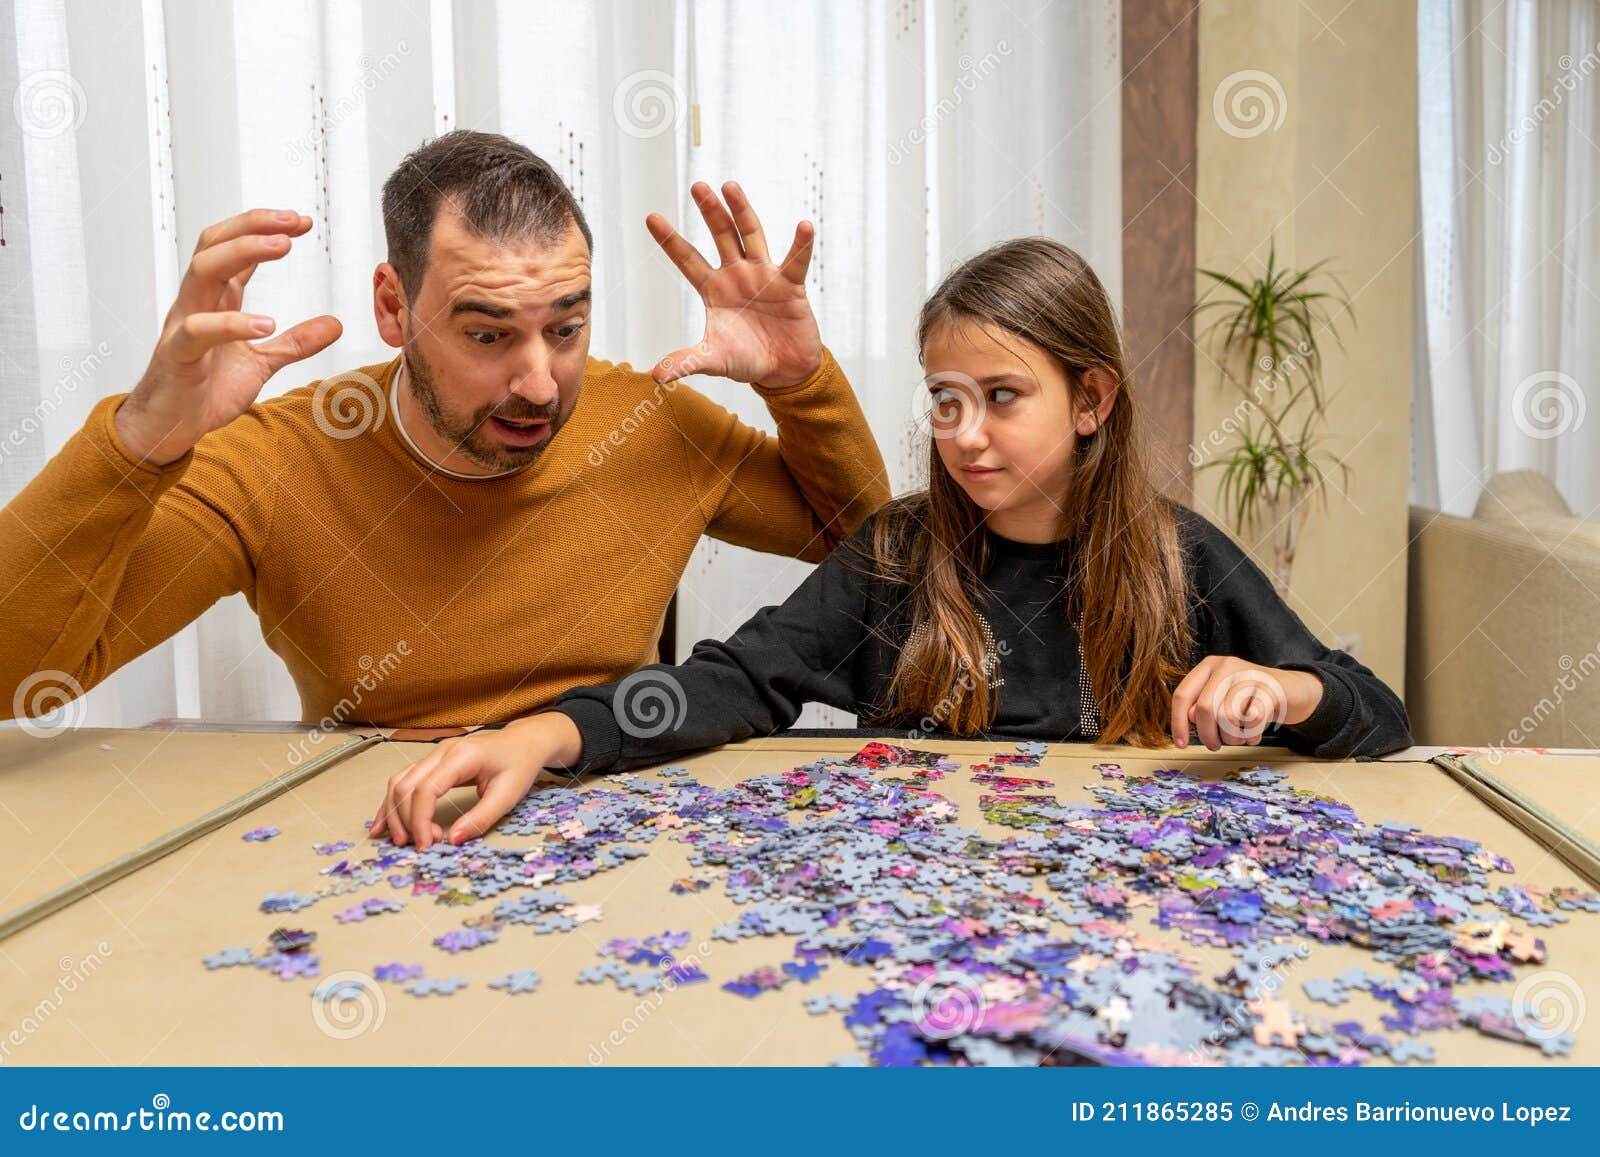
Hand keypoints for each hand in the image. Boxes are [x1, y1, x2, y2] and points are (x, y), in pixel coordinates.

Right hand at [114, 208, 342, 464]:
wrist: (170, 427)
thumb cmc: (206, 389)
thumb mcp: (262, 362)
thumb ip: (295, 342)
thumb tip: (335, 324)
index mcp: (215, 300)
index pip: (234, 248)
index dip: (265, 228)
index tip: (303, 221)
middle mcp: (196, 303)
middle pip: (214, 244)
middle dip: (253, 226)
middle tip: (293, 221)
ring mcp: (183, 326)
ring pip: (202, 271)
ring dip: (242, 253)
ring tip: (282, 246)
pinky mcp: (178, 356)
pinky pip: (199, 331)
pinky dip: (232, 324)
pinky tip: (266, 324)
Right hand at [367, 712, 584, 850]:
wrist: (523, 742)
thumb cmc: (519, 765)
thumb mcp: (508, 795)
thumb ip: (481, 818)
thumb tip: (453, 840)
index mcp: (462, 756)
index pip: (426, 789)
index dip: (420, 821)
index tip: (425, 845)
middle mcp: (442, 751)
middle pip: (406, 786)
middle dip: (405, 820)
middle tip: (420, 846)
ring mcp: (434, 754)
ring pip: (399, 782)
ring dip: (394, 812)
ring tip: (399, 840)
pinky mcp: (432, 761)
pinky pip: (405, 780)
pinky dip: (393, 802)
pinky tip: (385, 823)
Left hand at [647, 181, 820, 390]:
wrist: (784, 371)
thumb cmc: (747, 361)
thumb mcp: (714, 361)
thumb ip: (686, 362)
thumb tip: (655, 375)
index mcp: (714, 289)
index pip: (687, 260)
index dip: (670, 240)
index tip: (651, 217)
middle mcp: (737, 275)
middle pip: (721, 236)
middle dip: (710, 212)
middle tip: (697, 186)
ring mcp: (764, 276)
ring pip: (751, 235)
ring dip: (742, 211)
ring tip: (731, 186)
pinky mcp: (790, 285)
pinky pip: (796, 261)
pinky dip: (801, 244)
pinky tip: (804, 225)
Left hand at [1170, 656, 1324, 749]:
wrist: (1290, 689)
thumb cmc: (1248, 698)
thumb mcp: (1221, 698)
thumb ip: (1201, 706)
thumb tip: (1189, 718)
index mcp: (1208, 666)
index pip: (1182, 694)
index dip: (1178, 723)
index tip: (1181, 744)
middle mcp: (1227, 666)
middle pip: (1204, 709)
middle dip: (1208, 735)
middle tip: (1215, 745)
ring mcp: (1249, 675)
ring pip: (1228, 717)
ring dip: (1232, 738)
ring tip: (1238, 738)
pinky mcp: (1270, 689)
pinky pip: (1252, 722)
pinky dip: (1251, 737)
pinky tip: (1253, 736)